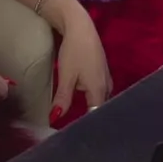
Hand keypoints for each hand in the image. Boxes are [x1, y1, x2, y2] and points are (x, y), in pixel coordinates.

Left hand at [50, 8, 110, 125]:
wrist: (80, 26)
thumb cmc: (74, 51)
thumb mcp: (66, 76)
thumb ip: (62, 99)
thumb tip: (54, 119)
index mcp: (99, 90)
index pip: (96, 115)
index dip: (87, 126)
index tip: (76, 135)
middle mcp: (107, 87)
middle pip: (100, 108)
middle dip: (90, 119)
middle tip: (76, 130)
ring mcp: (106, 79)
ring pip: (100, 100)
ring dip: (91, 108)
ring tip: (79, 120)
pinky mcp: (103, 73)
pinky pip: (99, 92)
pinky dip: (92, 98)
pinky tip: (83, 102)